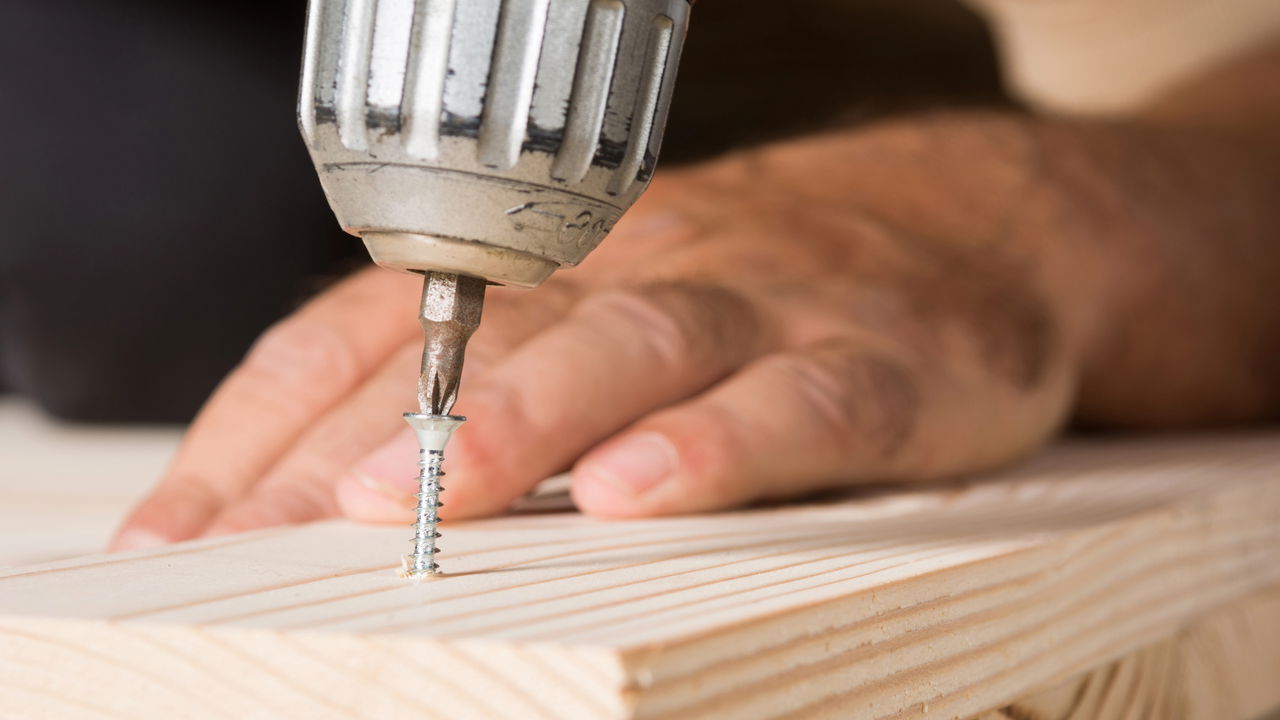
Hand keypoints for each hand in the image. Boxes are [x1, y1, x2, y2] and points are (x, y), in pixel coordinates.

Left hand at [112, 117, 1102, 549]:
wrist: (959, 224)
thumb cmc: (752, 293)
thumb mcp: (600, 313)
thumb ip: (477, 382)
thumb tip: (323, 487)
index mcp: (550, 271)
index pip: (371, 333)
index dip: (268, 428)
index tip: (186, 532)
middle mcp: (636, 277)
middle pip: (478, 342)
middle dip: (361, 441)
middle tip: (265, 532)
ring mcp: (758, 312)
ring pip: (628, 349)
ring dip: (520, 420)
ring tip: (429, 500)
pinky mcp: (874, 364)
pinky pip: (795, 404)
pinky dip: (716, 445)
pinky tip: (642, 493)